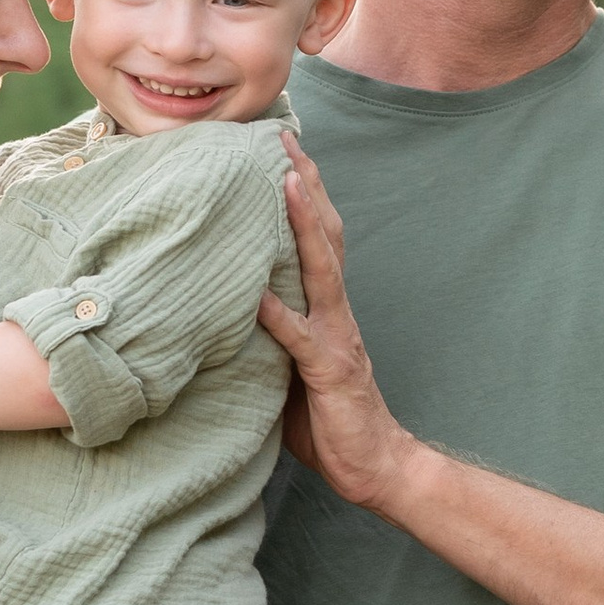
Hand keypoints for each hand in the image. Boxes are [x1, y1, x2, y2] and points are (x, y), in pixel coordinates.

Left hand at [258, 144, 416, 512]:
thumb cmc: (329, 420)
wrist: (375, 466)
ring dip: (303, 224)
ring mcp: (337, 338)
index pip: (319, 238)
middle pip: (326, 234)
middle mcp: (337, 312)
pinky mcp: (330, 372)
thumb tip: (227, 312)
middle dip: (305, 184)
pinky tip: (258, 294)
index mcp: (328, 308)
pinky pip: (302, 339)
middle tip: (285, 138)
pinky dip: (280, 315)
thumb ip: (271, 335)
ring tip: (284, 182)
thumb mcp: (292, 368)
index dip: (303, 194)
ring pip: (322, 269)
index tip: (283, 151)